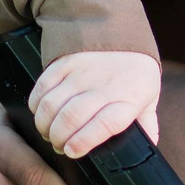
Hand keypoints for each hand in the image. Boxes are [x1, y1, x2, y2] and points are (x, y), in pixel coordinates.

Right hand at [28, 50, 161, 158]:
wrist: (122, 33)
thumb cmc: (135, 73)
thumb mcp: (148, 99)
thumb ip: (146, 125)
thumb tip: (145, 151)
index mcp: (128, 99)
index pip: (104, 124)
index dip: (84, 141)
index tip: (72, 152)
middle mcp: (104, 85)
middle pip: (71, 117)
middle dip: (58, 138)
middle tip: (58, 146)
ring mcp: (82, 72)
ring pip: (52, 104)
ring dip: (44, 124)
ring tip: (48, 132)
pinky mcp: (64, 62)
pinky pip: (43, 86)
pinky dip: (36, 104)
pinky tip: (40, 112)